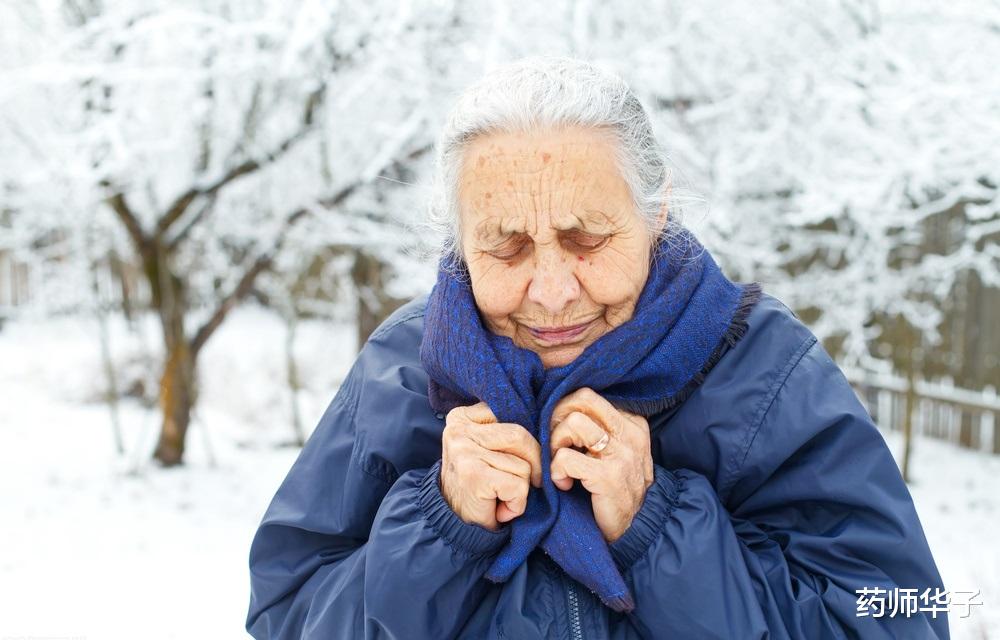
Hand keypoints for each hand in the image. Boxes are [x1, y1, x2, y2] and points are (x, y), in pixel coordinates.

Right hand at [440, 401, 542, 530]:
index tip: (518, 460)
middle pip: (521, 436)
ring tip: (502, 496)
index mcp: (462, 417)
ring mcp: (464, 452)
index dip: (527, 441)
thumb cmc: (478, 484)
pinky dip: (517, 504)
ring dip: (522, 487)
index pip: (513, 413)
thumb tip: (546, 424)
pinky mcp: (473, 476)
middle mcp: (459, 430)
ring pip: (522, 463)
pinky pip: (518, 485)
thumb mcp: (487, 447)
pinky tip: (501, 509)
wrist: (454, 525)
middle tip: (524, 483)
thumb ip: (506, 430)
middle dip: (533, 464)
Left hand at [549, 387, 653, 542]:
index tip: (563, 436)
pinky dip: (556, 471)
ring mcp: (622, 454)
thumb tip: (558, 406)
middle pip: (581, 399)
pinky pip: (566, 458)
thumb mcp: (612, 451)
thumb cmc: (614, 487)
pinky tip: (564, 484)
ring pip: (573, 422)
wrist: (635, 530)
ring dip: (556, 445)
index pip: (588, 396)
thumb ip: (596, 428)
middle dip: (558, 418)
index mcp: (632, 423)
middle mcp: (630, 433)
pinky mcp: (609, 476)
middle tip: (557, 445)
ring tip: (561, 465)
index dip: (565, 411)